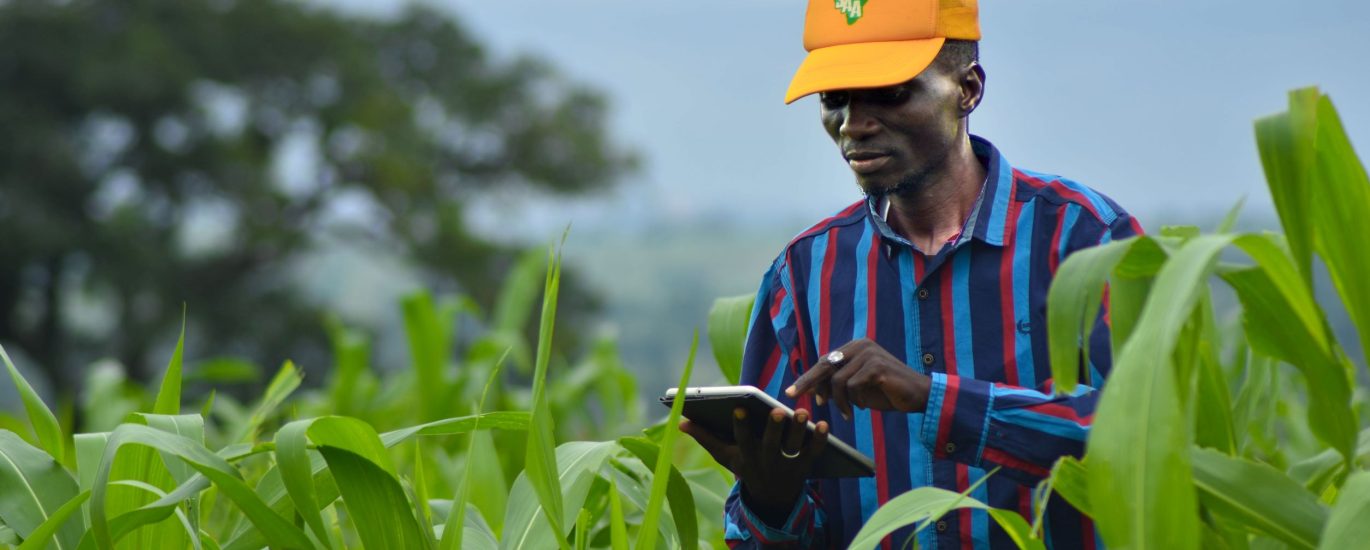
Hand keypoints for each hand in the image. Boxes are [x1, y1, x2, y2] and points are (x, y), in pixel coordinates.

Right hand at [679, 406, 827, 524]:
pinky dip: (819, 440)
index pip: (742, 441)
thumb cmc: (746, 466)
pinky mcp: (805, 466)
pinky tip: (823, 424)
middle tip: (776, 410)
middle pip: (771, 445)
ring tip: (802, 412)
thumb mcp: (725, 456)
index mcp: (746, 457)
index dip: (741, 426)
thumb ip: (705, 438)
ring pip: (794, 447)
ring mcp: (787, 466)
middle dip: (773, 428)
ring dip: (799, 430)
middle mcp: (767, 462)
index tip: (738, 408)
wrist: (771, 497)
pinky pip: (813, 453)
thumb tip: (681, 422)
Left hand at [785, 338, 931, 419]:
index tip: (793, 392)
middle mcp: (860, 345)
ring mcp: (869, 353)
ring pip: (838, 381)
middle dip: (807, 382)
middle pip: (825, 365)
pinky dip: (855, 402)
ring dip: (840, 402)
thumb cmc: (887, 392)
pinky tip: (863, 408)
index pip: (825, 361)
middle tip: (792, 396)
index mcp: (855, 347)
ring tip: (849, 413)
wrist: (919, 395)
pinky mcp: (876, 366)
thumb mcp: (858, 388)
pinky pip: (853, 387)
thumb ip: (839, 385)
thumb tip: (813, 391)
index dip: (809, 378)